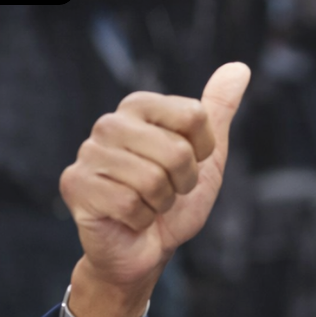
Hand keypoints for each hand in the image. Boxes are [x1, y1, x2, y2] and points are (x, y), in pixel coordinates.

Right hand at [59, 63, 249, 316]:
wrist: (147, 249)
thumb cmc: (175, 199)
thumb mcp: (207, 155)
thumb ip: (217, 110)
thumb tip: (240, 68)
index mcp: (139, 107)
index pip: (194, 115)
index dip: (203, 150)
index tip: (191, 164)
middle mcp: (109, 124)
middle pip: (176, 150)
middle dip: (183, 181)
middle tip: (167, 191)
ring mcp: (88, 153)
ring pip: (153, 179)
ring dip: (162, 202)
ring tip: (149, 203)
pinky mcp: (75, 185)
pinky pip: (130, 203)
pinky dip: (141, 219)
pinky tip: (130, 218)